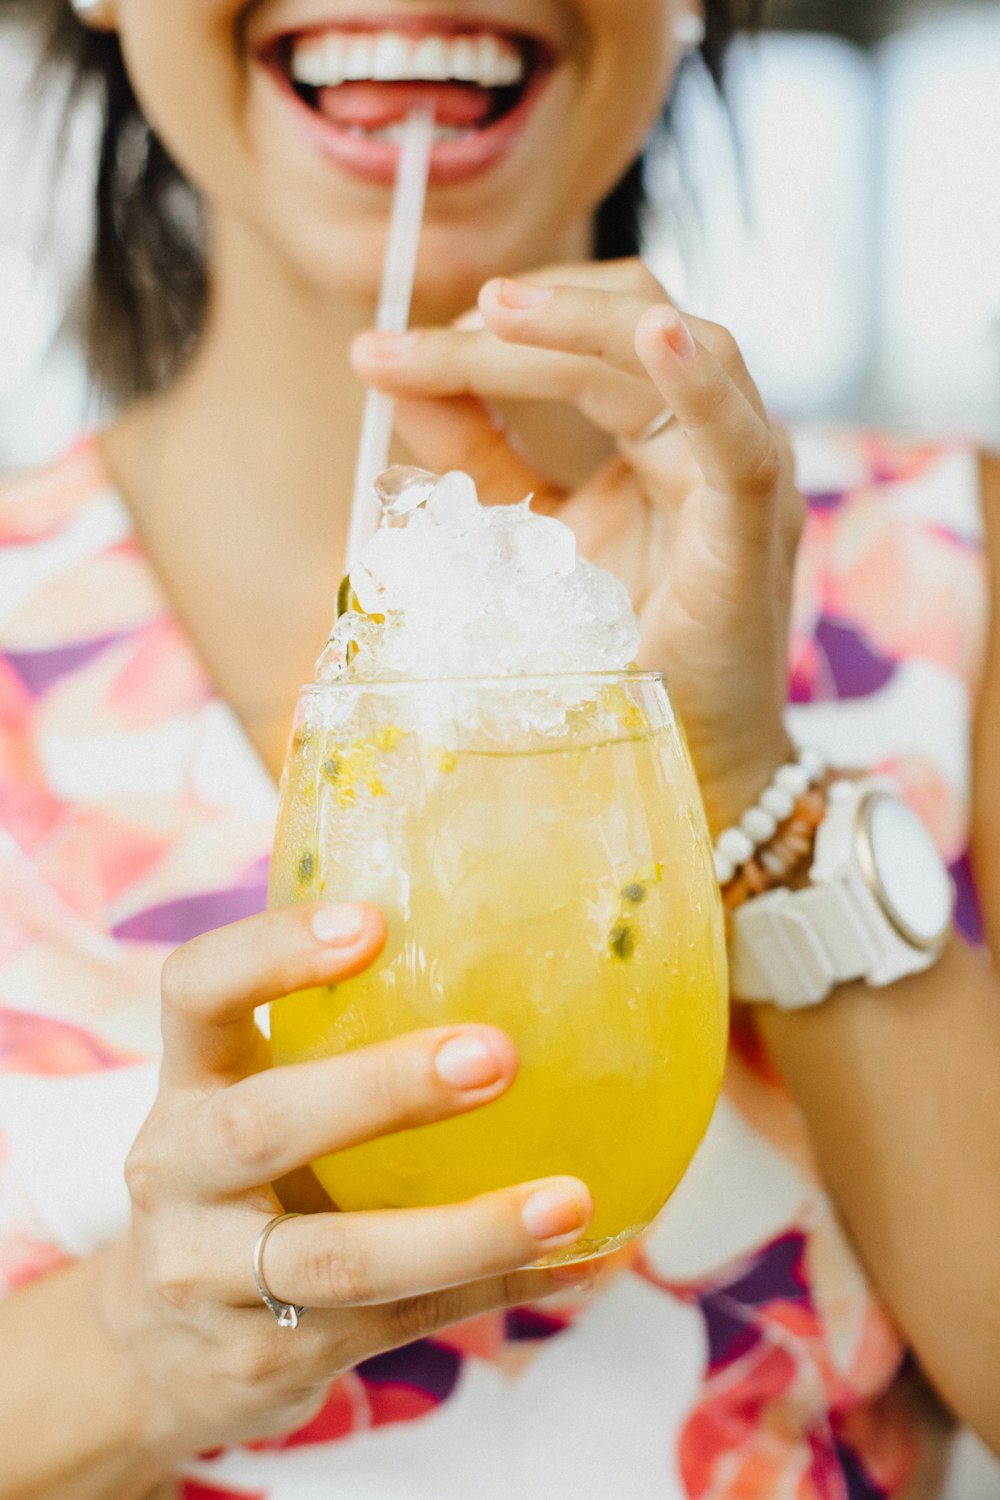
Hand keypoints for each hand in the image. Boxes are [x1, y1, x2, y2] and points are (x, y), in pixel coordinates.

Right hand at [99, 903, 591, 1459]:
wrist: (158, 1352)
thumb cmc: (241, 1184)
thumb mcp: (249, 1099)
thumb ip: (330, 1039)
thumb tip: (518, 957)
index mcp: (188, 1083)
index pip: (196, 992)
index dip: (271, 951)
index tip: (372, 923)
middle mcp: (180, 1174)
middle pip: (263, 1125)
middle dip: (382, 1090)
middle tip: (496, 1057)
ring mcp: (213, 1277)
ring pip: (342, 1257)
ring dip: (467, 1231)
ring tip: (568, 1202)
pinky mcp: (269, 1358)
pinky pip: (398, 1322)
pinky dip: (492, 1290)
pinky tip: (571, 1265)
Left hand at [351, 259, 803, 833]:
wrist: (677, 767)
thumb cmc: (611, 662)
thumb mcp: (523, 541)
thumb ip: (472, 459)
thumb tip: (392, 378)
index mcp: (658, 441)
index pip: (581, 349)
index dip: (488, 338)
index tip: (384, 353)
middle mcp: (707, 442)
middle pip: (626, 329)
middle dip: (520, 324)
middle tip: (420, 335)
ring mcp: (742, 478)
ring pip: (684, 350)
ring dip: (588, 321)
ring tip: (496, 311)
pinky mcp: (755, 533)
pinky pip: (736, 440)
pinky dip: (699, 382)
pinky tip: (655, 335)